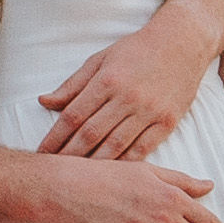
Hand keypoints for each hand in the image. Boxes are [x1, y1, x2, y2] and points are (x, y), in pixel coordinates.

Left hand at [38, 21, 212, 162]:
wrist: (182, 43)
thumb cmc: (136, 50)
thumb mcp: (100, 59)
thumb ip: (73, 84)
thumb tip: (44, 101)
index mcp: (107, 80)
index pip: (73, 116)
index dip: (54, 137)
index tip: (41, 153)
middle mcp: (127, 97)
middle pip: (90, 135)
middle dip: (68, 155)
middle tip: (54, 172)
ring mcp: (149, 111)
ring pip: (115, 146)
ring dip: (94, 165)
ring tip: (78, 179)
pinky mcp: (167, 122)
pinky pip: (142, 150)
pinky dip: (125, 163)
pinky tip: (111, 175)